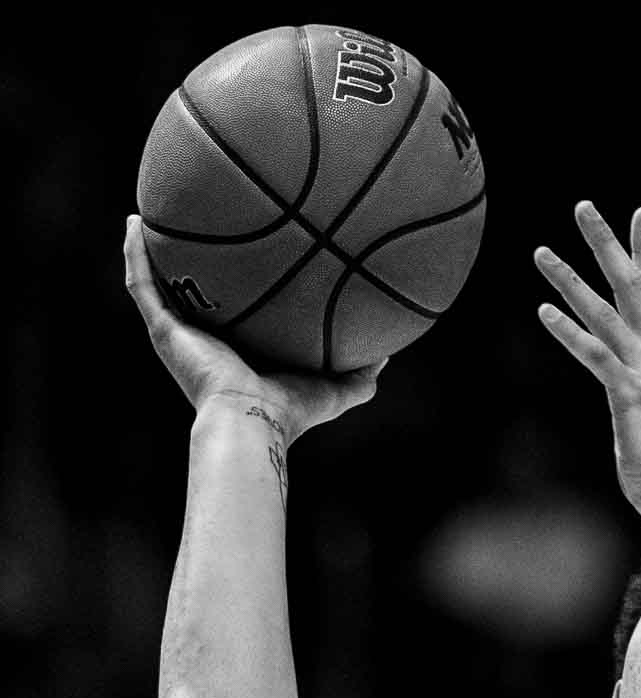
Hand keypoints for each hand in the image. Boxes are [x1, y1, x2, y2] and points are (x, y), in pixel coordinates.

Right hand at [123, 215, 383, 440]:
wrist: (253, 420)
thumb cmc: (290, 412)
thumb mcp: (336, 388)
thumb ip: (360, 373)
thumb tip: (387, 353)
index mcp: (238, 351)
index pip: (233, 312)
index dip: (235, 287)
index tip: (243, 255)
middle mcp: (204, 340)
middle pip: (192, 293)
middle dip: (190, 264)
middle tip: (195, 226)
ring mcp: (179, 334)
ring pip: (158, 283)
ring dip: (150, 249)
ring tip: (147, 214)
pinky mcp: (162, 330)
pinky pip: (142, 284)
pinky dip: (135, 253)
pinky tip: (134, 222)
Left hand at [533, 201, 640, 519]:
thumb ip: (633, 383)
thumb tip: (620, 376)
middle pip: (632, 287)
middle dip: (608, 244)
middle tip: (583, 205)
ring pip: (605, 314)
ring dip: (571, 280)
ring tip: (540, 251)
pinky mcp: (630, 398)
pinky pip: (596, 356)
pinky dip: (570, 331)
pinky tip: (544, 310)